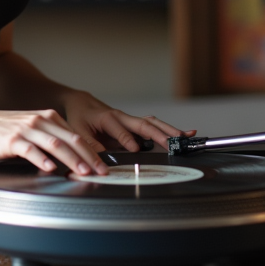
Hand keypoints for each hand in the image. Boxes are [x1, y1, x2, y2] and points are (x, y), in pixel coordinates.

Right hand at [0, 104, 108, 176]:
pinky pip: (30, 150)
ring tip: (82, 172)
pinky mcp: (12, 140)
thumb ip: (50, 138)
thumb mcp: (31, 128)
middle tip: (101, 171)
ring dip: (71, 159)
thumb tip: (72, 156)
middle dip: (89, 157)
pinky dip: (42, 160)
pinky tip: (51, 169)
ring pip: (55, 144)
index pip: (76, 135)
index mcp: (47, 117)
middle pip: (70, 139)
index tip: (102, 165)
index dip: (92, 151)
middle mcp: (40, 121)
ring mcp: (26, 130)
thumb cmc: (3, 129)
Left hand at [60, 90, 195, 152]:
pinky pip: (154, 126)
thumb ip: (89, 147)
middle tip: (172, 143)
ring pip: (152, 124)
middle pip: (143, 124)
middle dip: (158, 134)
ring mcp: (130, 120)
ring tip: (185, 137)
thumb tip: (99, 162)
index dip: (127, 140)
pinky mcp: (135, 124)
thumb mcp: (78, 132)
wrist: (82, 103)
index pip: (120, 131)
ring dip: (169, 131)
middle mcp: (122, 117)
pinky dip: (169, 129)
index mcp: (107, 119)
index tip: (136, 150)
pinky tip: (186, 132)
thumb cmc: (79, 117)